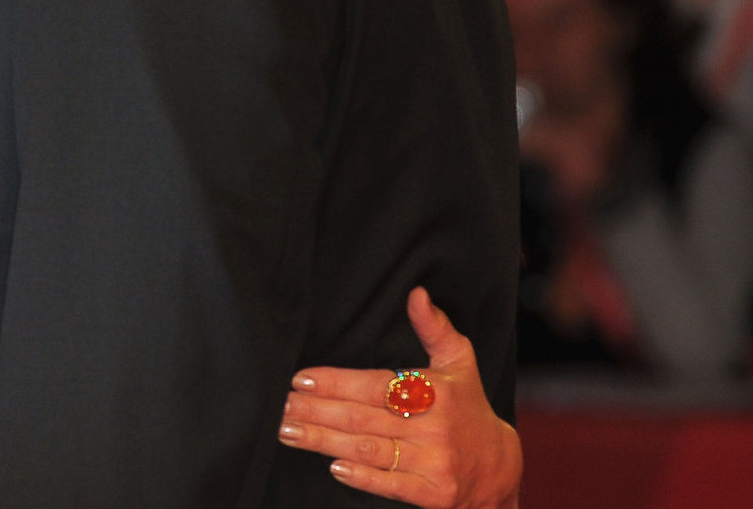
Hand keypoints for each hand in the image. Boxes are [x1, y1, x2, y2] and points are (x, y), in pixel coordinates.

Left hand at [278, 287, 520, 507]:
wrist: (501, 469)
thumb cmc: (468, 408)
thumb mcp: (458, 363)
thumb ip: (435, 328)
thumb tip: (417, 294)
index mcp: (435, 393)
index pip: (374, 386)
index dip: (335, 383)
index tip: (300, 380)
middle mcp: (434, 428)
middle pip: (363, 418)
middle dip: (317, 412)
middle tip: (281, 407)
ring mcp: (434, 463)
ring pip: (368, 450)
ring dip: (323, 441)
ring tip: (288, 431)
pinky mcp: (434, 494)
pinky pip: (390, 485)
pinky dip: (361, 476)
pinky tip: (332, 466)